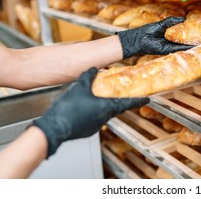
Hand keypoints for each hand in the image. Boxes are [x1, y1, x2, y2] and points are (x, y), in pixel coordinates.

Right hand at [33, 67, 148, 156]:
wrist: (53, 128)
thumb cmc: (68, 109)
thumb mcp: (79, 87)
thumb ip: (88, 76)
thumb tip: (93, 69)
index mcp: (107, 107)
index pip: (128, 103)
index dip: (138, 101)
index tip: (147, 99)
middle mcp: (104, 118)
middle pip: (117, 108)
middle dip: (120, 101)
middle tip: (121, 94)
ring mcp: (96, 126)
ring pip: (104, 114)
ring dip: (104, 107)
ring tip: (98, 98)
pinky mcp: (87, 131)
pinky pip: (94, 120)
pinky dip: (94, 113)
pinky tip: (85, 108)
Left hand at [118, 16, 192, 58]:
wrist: (137, 38)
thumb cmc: (147, 31)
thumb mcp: (161, 24)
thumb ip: (171, 21)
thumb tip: (183, 19)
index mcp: (170, 36)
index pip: (182, 35)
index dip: (190, 34)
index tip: (200, 33)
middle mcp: (170, 42)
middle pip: (184, 42)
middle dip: (193, 41)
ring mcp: (168, 47)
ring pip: (182, 46)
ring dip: (191, 45)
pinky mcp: (165, 50)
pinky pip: (176, 49)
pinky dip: (184, 48)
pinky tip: (192, 46)